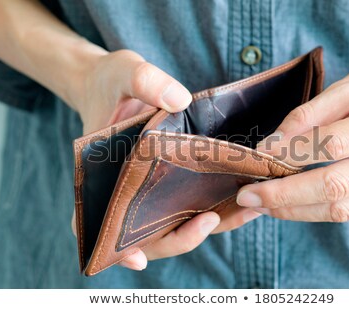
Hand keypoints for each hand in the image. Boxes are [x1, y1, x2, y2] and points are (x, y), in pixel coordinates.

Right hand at [70, 49, 259, 270]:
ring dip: (209, 225)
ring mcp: (153, 188)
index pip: (101, 222)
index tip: (137, 258)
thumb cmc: (110, 83)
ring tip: (246, 210)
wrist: (115, 83)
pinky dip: (219, 204)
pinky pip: (194, 201)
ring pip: (177, 222)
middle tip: (211, 220)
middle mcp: (129, 190)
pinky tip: (247, 194)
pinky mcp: (174, 179)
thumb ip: (145, 81)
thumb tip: (178, 100)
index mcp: (103, 176)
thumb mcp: (123, 72)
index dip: (116, 247)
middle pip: (149, 233)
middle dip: (180, 236)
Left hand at [236, 46, 348, 221]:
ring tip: (262, 204)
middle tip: (248, 197)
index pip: (333, 145)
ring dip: (296, 210)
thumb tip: (272, 144)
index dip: (291, 155)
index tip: (258, 158)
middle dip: (284, 196)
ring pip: (342, 210)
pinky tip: (291, 202)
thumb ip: (310, 115)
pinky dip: (316, 209)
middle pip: (335, 189)